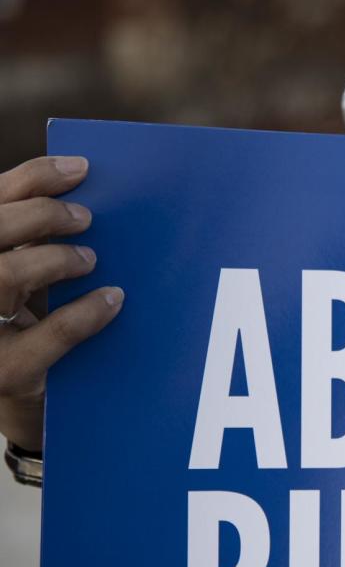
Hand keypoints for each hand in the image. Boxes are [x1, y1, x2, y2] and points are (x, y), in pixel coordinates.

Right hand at [0, 156, 122, 451]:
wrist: (18, 398)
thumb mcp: (18, 277)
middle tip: (86, 218)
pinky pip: (48, 332)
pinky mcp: (4, 372)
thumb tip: (79, 188)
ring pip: (2, 274)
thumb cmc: (20, 324)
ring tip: (89, 258)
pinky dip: (85, 311)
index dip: (30, 178)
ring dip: (54, 258)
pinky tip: (112, 299)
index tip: (80, 169)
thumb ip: (29, 238)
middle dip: (40, 215)